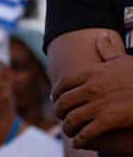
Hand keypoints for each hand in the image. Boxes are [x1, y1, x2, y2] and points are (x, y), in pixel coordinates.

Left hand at [52, 31, 132, 148]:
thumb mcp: (122, 60)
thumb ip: (107, 50)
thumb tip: (101, 35)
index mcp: (91, 72)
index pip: (64, 82)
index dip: (56, 92)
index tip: (54, 98)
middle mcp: (91, 87)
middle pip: (64, 101)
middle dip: (59, 111)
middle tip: (60, 116)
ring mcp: (99, 103)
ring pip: (72, 118)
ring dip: (67, 127)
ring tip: (68, 131)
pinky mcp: (109, 120)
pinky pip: (87, 132)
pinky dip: (80, 139)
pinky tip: (79, 143)